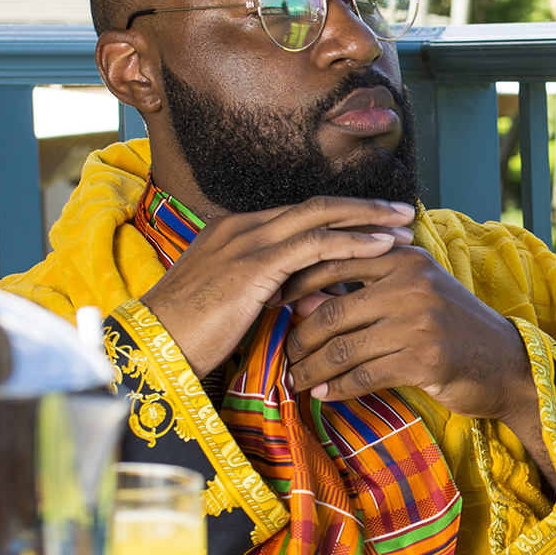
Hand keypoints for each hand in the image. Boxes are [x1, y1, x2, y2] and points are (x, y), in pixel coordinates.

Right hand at [138, 197, 416, 378]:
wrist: (151, 347)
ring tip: (404, 224)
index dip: (340, 216)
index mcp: (234, 233)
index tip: (375, 221)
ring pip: (321, 217)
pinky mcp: (254, 264)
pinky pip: (315, 245)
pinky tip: (382, 247)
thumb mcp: (238, 306)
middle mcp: (242, 227)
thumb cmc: (189, 336)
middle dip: (362, 207)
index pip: (298, 216)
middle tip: (401, 210)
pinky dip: (352, 242)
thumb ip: (275, 293)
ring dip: (368, 219)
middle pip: (315, 206)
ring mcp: (247, 241)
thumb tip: (317, 298)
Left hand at [283, 247, 555, 489]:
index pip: (333, 262)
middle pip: (331, 311)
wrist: (508, 364)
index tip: (272, 305)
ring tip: (296, 379)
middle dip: (299, 338)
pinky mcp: (424, 359)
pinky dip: (338, 388)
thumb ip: (364, 288)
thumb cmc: (454, 328)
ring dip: (312, 369)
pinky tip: (325, 394)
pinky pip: (363, 375)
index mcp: (405, 258)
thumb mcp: (415, 294)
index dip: (295, 285)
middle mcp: (411, 283)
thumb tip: (299, 297)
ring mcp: (418, 321)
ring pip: (342, 348)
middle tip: (282, 355)